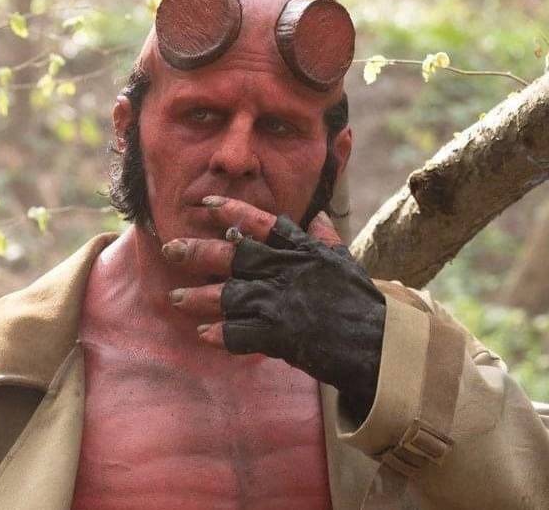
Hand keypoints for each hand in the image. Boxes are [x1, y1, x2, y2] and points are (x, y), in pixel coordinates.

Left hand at [164, 196, 385, 421]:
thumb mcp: (344, 260)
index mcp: (302, 251)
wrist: (377, 344)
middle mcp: (287, 271)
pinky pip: (239, 334)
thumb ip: (324, 237)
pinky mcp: (279, 335)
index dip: (233, 210)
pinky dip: (220, 334)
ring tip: (175, 298)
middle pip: (234, 255)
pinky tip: (203, 334)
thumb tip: (315, 214)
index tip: (206, 203)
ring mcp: (280, 303)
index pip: (263, 223)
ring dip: (199, 297)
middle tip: (171, 249)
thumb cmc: (361, 302)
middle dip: (198, 251)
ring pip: (229, 295)